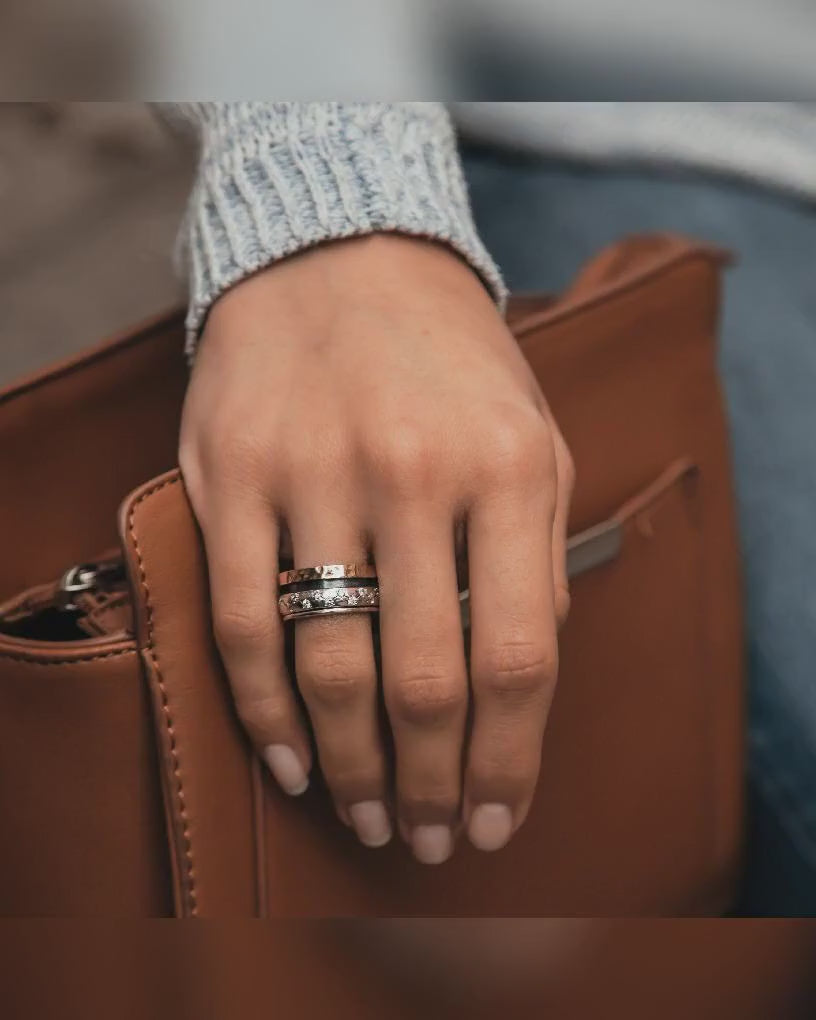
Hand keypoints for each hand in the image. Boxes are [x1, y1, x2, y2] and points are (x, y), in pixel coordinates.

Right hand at [179, 234, 573, 862]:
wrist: (339, 254)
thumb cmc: (447, 359)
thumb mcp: (533, 436)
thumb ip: (538, 553)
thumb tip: (521, 676)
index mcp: (509, 468)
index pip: (520, 657)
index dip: (509, 762)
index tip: (495, 820)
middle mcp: (414, 474)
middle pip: (425, 681)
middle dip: (429, 784)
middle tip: (425, 837)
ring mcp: (314, 475)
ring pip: (330, 667)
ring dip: (350, 765)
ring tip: (364, 815)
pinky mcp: (231, 477)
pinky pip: (246, 624)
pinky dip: (266, 713)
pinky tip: (291, 760)